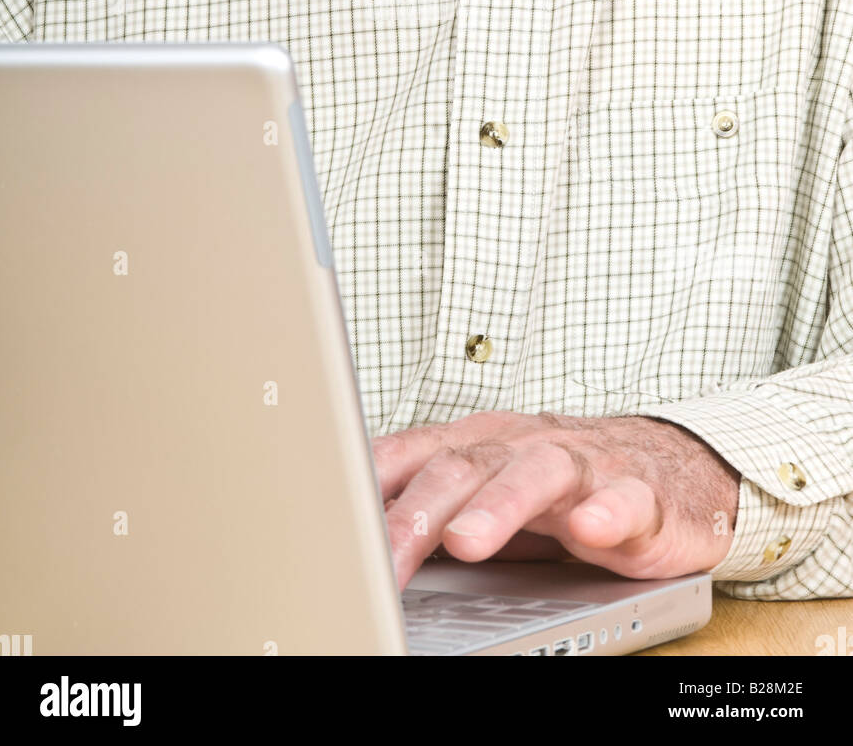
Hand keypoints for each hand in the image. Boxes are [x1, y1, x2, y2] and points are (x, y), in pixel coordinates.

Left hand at [373, 410, 739, 590]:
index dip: (370, 487)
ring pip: (535, 474)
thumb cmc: (560, 484)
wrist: (666, 469)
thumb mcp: (484, 491)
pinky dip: (606, 512)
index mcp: (477, 443)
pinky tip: (590, 529)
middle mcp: (521, 445)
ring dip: (498, 505)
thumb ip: (424, 505)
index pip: (412, 455)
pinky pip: (622, 499)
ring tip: (467, 540)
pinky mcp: (637, 493)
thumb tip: (347, 539)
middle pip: (462, 466)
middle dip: (419, 510)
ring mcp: (581, 464)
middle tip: (386, 554)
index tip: (332, 524)